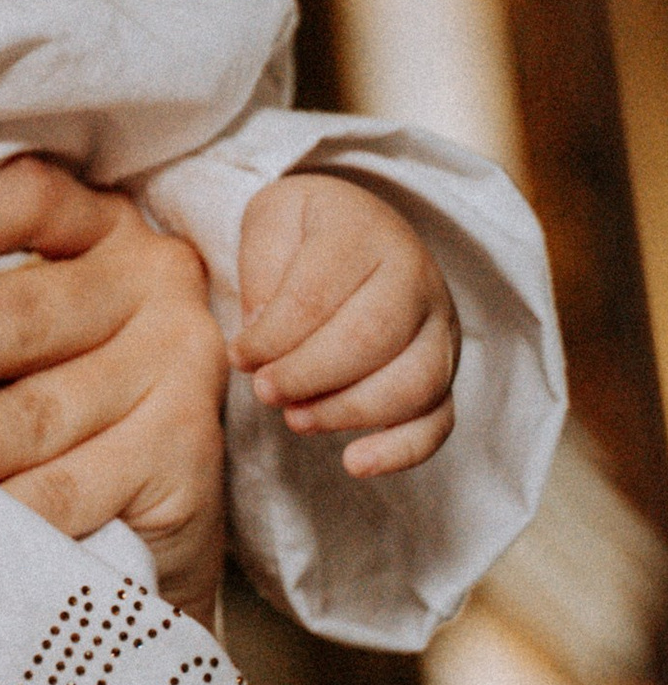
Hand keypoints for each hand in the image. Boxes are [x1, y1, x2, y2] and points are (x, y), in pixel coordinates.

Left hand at [0, 157, 227, 620]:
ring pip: (40, 410)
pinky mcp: (188, 453)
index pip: (26, 200)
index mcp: (97, 224)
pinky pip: (75, 487)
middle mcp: (150, 282)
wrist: (159, 489)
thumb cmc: (50, 376)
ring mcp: (178, 368)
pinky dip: (3, 509)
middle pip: (22, 313)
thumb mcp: (16, 316)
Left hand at [232, 172, 457, 476]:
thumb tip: (261, 337)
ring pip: (413, 384)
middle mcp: (416, 278)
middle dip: (309, 375)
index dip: (276, 334)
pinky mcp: (444, 371)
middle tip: (264, 392)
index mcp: (364, 233)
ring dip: (347, 412)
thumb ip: (263, 271)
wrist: (359, 224)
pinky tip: (356, 464)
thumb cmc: (304, 228)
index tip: (240, 356)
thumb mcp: (272, 221)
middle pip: (372, 338)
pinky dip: (402, 450)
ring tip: (294, 419)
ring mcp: (440, 328)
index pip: (320, 292)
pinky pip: (440, 419)